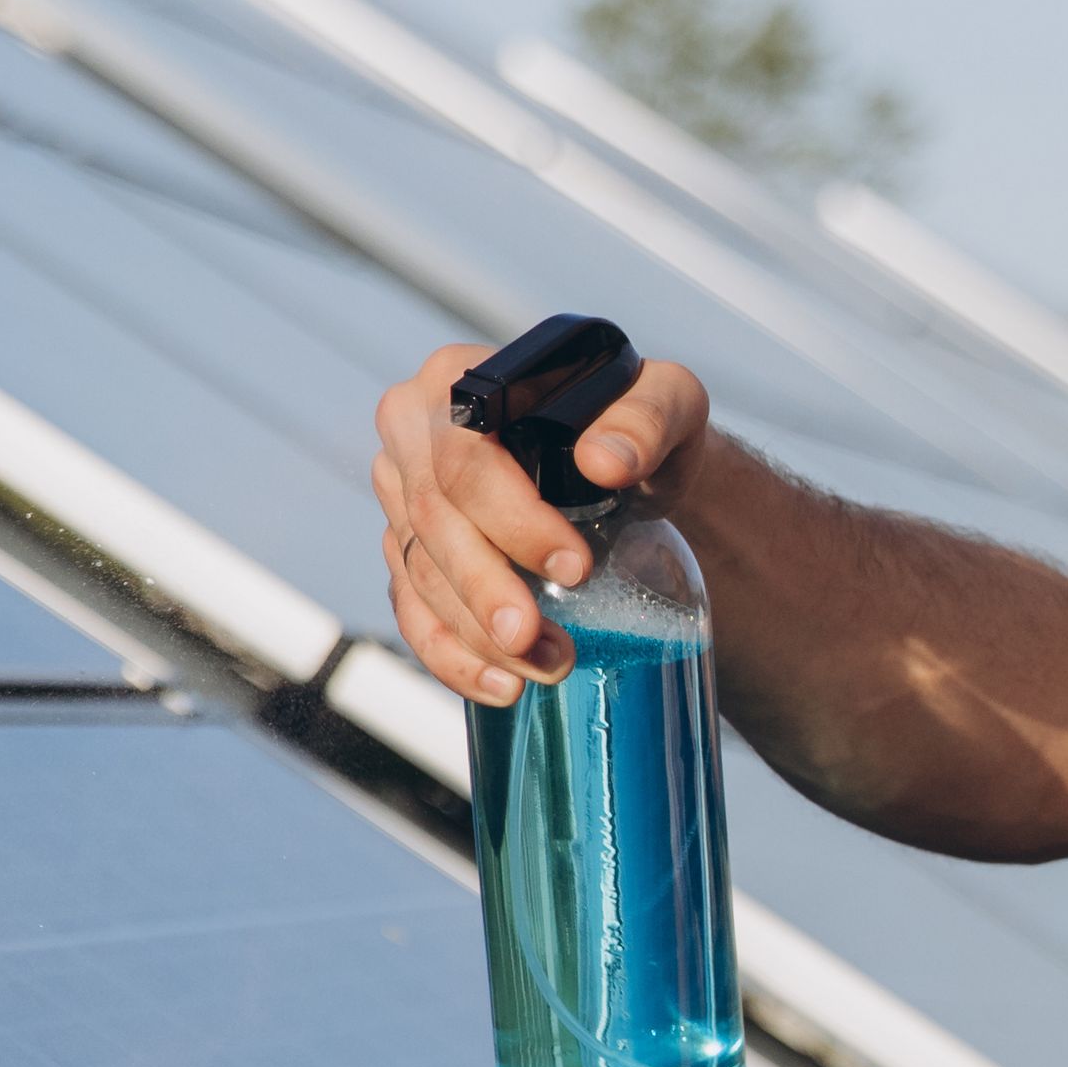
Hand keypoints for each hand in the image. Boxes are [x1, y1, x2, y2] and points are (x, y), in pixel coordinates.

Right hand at [372, 339, 722, 710]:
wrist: (623, 467)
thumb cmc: (637, 427)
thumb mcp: (665, 404)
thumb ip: (647, 419)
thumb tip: (606, 461)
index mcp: (457, 380)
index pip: (465, 459)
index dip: (513, 520)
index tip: (575, 568)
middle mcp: (413, 432)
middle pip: (432, 521)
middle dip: (486, 592)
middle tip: (541, 645)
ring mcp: (402, 493)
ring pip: (419, 573)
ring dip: (477, 636)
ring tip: (546, 667)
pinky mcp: (408, 548)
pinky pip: (412, 609)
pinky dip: (450, 657)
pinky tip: (499, 686)